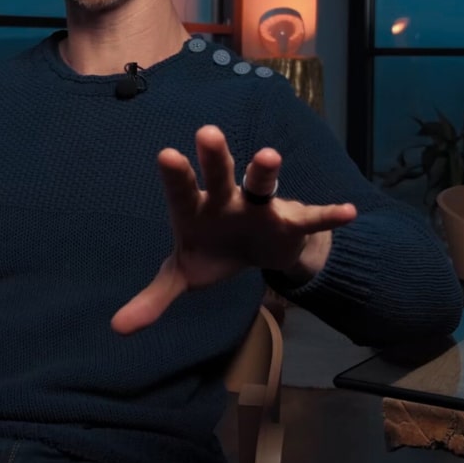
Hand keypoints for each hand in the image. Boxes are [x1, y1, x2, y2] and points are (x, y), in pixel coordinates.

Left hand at [112, 124, 356, 334]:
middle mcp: (227, 199)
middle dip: (215, 157)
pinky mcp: (290, 221)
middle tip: (207, 133)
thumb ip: (154, 297)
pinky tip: (346, 213)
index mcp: (195, 209)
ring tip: (269, 156)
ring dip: (266, 171)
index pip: (182, 191)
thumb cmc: (212, 251)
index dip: (176, 176)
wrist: (255, 250)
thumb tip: (117, 328)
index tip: (167, 154)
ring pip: (262, 184)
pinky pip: (310, 218)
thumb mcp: (182, 276)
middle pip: (220, 175)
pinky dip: (328, 216)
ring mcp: (259, 207)